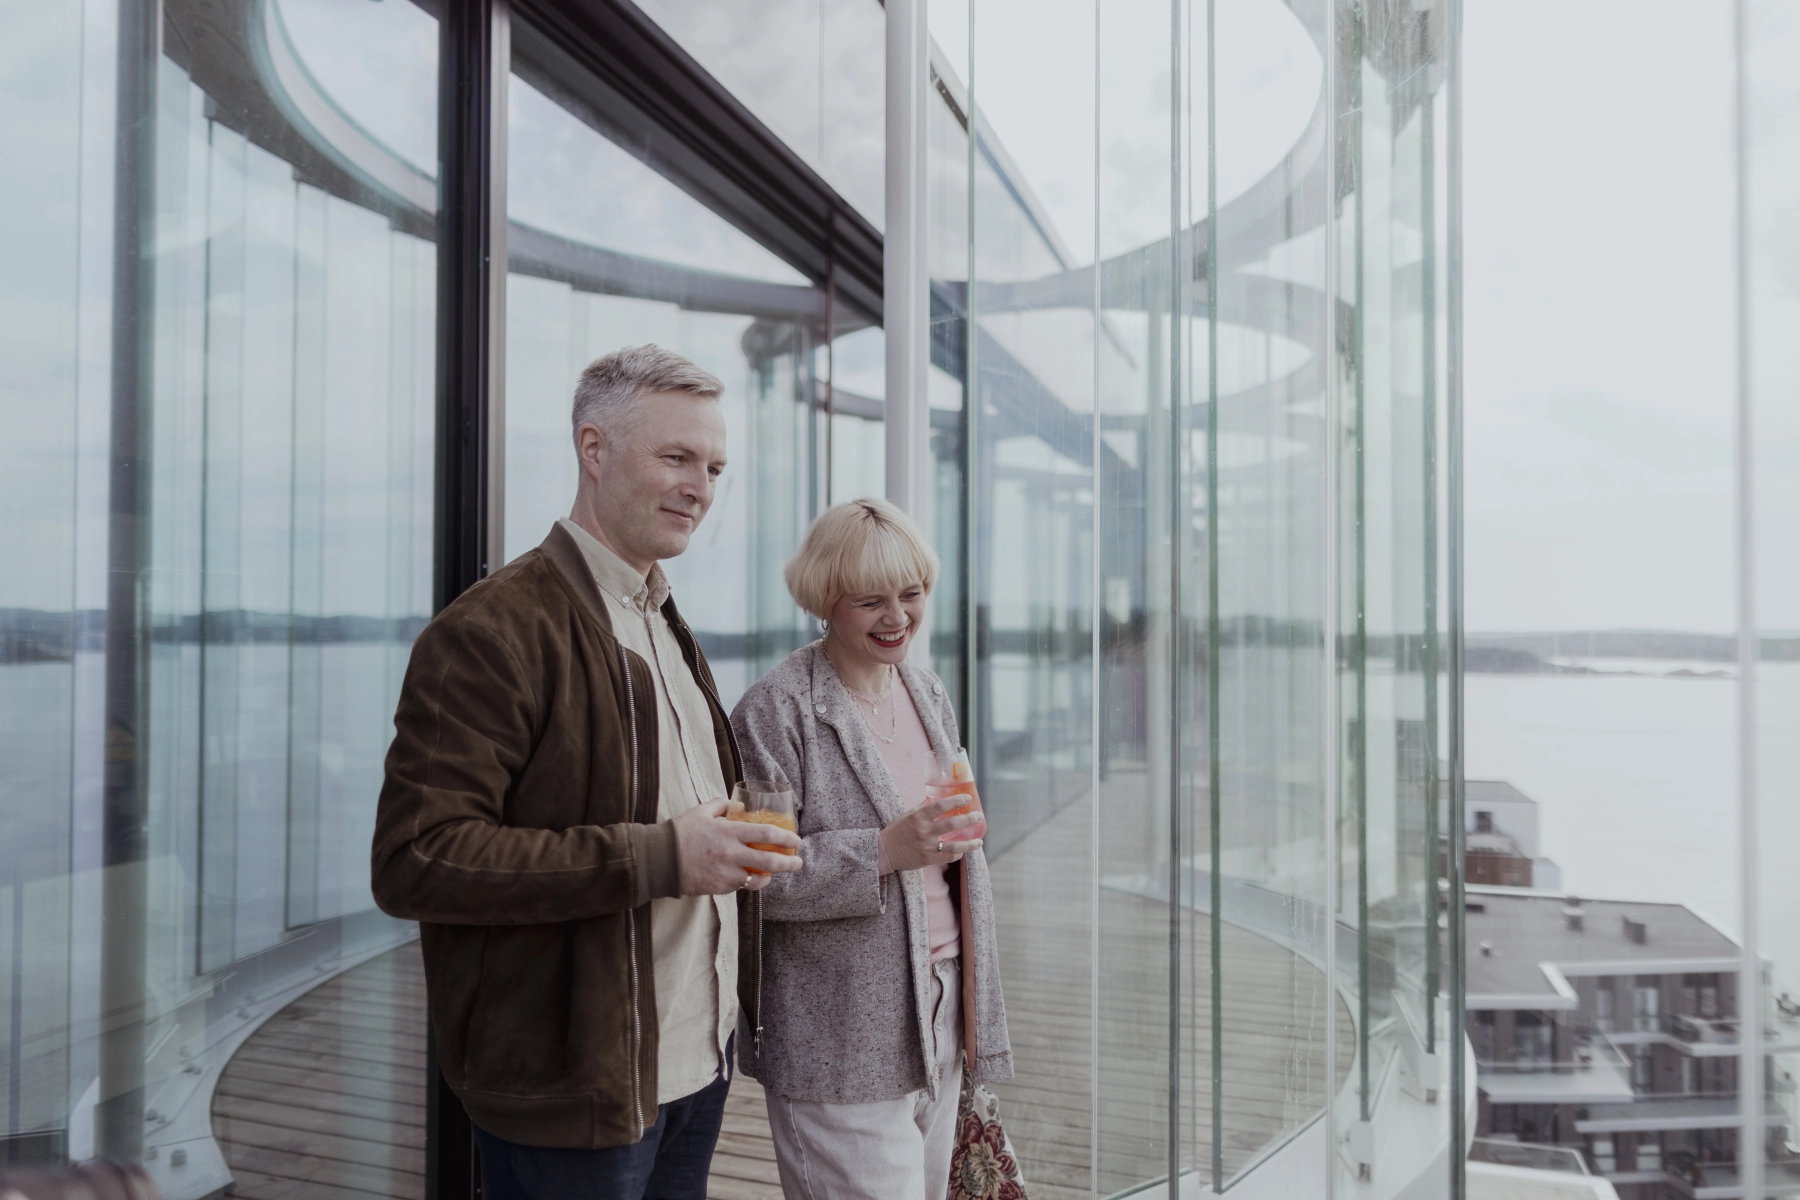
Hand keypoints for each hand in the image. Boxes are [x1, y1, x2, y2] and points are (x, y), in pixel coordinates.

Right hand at [671, 799, 802, 894]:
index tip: (795, 840)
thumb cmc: (680, 833)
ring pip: (758, 879)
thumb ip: (722, 804)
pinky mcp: (719, 888)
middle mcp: (731, 854)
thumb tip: (738, 805)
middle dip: (789, 863)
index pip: (765, 834)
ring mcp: (726, 873)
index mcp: (728, 832)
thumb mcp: (701, 812)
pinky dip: (749, 881)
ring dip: (770, 876)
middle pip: (770, 862)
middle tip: (798, 862)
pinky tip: (752, 877)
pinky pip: (741, 886)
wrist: (660, 861)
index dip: (785, 838)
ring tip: (776, 872)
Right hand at [880, 796, 982, 872]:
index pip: (940, 805)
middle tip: (979, 816)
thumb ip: (923, 807)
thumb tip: (938, 796)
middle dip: (969, 819)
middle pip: (951, 824)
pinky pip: (947, 858)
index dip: (956, 800)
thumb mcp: (908, 815)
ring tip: (979, 841)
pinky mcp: (927, 860)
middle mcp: (923, 831)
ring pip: (953, 846)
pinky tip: (963, 851)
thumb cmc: (897, 831)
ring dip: (969, 844)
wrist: (884, 852)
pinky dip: (957, 854)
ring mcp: (926, 846)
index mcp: (918, 816)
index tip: (968, 798)